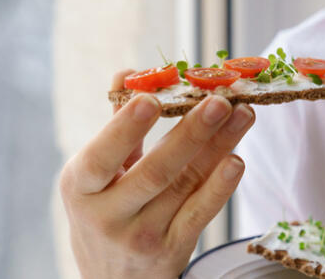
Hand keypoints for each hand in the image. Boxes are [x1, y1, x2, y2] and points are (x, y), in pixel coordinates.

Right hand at [59, 69, 254, 278]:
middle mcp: (108, 215)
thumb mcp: (95, 174)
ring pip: (186, 186)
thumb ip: (116, 125)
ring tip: (243, 114)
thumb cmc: (104, 210)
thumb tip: (129, 73)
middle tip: (219, 100)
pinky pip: (200, 214)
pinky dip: (219, 187)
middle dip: (191, 134)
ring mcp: (142, 235)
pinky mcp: (172, 249)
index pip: (102, 157)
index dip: (125, 128)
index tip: (152, 99)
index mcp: (81, 187)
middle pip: (155, 171)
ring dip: (219, 147)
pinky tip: (236, 160)